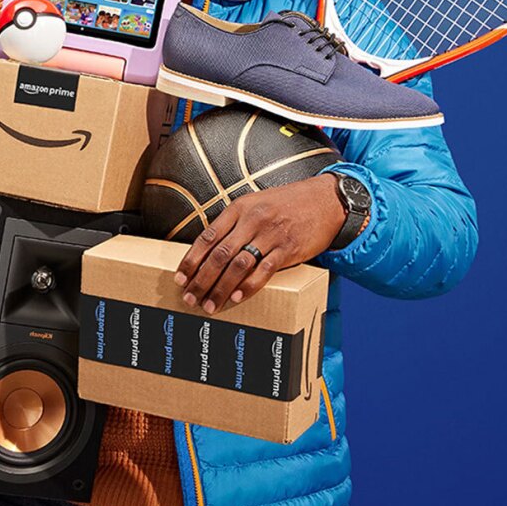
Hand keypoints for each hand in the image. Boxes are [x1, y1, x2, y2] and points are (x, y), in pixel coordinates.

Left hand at [174, 174, 345, 313]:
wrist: (326, 200)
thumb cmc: (287, 203)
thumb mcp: (255, 203)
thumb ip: (234, 222)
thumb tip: (210, 249)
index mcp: (240, 208)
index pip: (207, 237)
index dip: (191, 260)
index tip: (180, 279)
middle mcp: (252, 220)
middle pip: (219, 255)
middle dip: (201, 280)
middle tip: (190, 298)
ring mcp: (271, 235)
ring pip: (238, 265)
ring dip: (220, 288)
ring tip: (209, 305)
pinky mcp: (288, 248)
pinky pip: (264, 271)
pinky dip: (247, 287)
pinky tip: (235, 298)